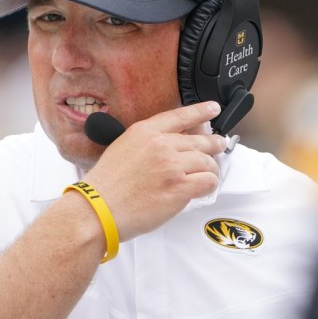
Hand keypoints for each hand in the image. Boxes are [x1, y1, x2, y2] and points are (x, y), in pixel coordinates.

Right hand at [82, 101, 226, 241]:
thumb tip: (169, 146)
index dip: (200, 111)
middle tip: (219, 145)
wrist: (97, 209)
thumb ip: (146, 143)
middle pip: (199, 140)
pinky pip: (208, 181)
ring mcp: (171, 166)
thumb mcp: (122, 149)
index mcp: (144, 132)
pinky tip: (204, 188)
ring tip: (208, 175)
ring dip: (210, 169)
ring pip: (207, 161)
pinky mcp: (179, 187)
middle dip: (213, 143)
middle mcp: (160, 145)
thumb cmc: (105, 186)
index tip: (212, 109)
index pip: (180, 116)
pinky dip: (209, 185)